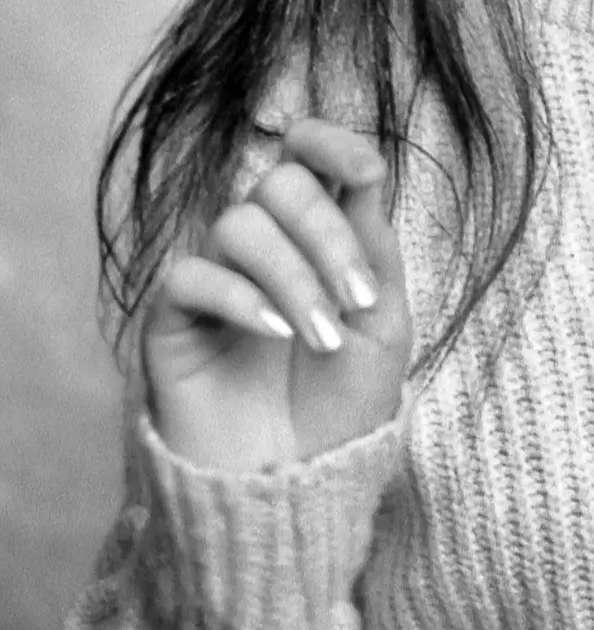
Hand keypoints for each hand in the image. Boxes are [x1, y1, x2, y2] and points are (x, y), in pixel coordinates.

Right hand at [141, 119, 411, 472]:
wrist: (300, 487)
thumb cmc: (343, 405)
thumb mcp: (383, 324)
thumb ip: (374, 248)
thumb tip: (365, 173)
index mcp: (316, 235)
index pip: (307, 155)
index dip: (332, 142)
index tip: (367, 171)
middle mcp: (263, 246)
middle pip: (280, 184)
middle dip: (329, 235)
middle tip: (356, 303)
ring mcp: (216, 278)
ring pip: (239, 225)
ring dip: (294, 277)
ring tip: (321, 339)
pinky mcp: (173, 321)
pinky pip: (191, 276)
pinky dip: (242, 298)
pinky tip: (278, 334)